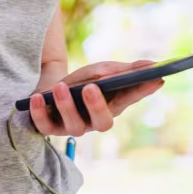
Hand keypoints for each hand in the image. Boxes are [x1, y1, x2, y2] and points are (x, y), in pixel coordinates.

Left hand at [29, 60, 163, 136]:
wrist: (49, 89)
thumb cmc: (81, 82)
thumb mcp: (101, 71)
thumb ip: (123, 70)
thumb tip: (153, 65)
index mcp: (112, 106)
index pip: (130, 99)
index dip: (142, 91)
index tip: (156, 78)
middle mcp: (94, 122)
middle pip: (103, 123)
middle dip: (97, 106)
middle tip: (91, 87)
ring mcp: (72, 127)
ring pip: (74, 125)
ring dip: (67, 105)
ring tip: (60, 87)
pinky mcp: (50, 128)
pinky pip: (44, 126)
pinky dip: (39, 113)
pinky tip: (36, 97)